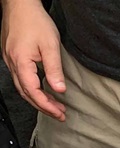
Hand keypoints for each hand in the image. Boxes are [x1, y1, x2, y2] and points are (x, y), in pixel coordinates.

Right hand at [1, 0, 65, 119]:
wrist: (20, 5)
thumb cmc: (35, 21)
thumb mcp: (50, 45)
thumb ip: (54, 69)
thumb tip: (59, 89)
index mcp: (20, 63)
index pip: (33, 92)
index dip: (47, 105)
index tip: (60, 113)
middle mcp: (11, 64)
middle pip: (26, 93)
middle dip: (43, 107)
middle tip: (60, 115)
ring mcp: (10, 60)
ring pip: (22, 87)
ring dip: (38, 99)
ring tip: (55, 106)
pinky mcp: (12, 56)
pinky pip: (21, 78)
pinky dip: (33, 88)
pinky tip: (43, 90)